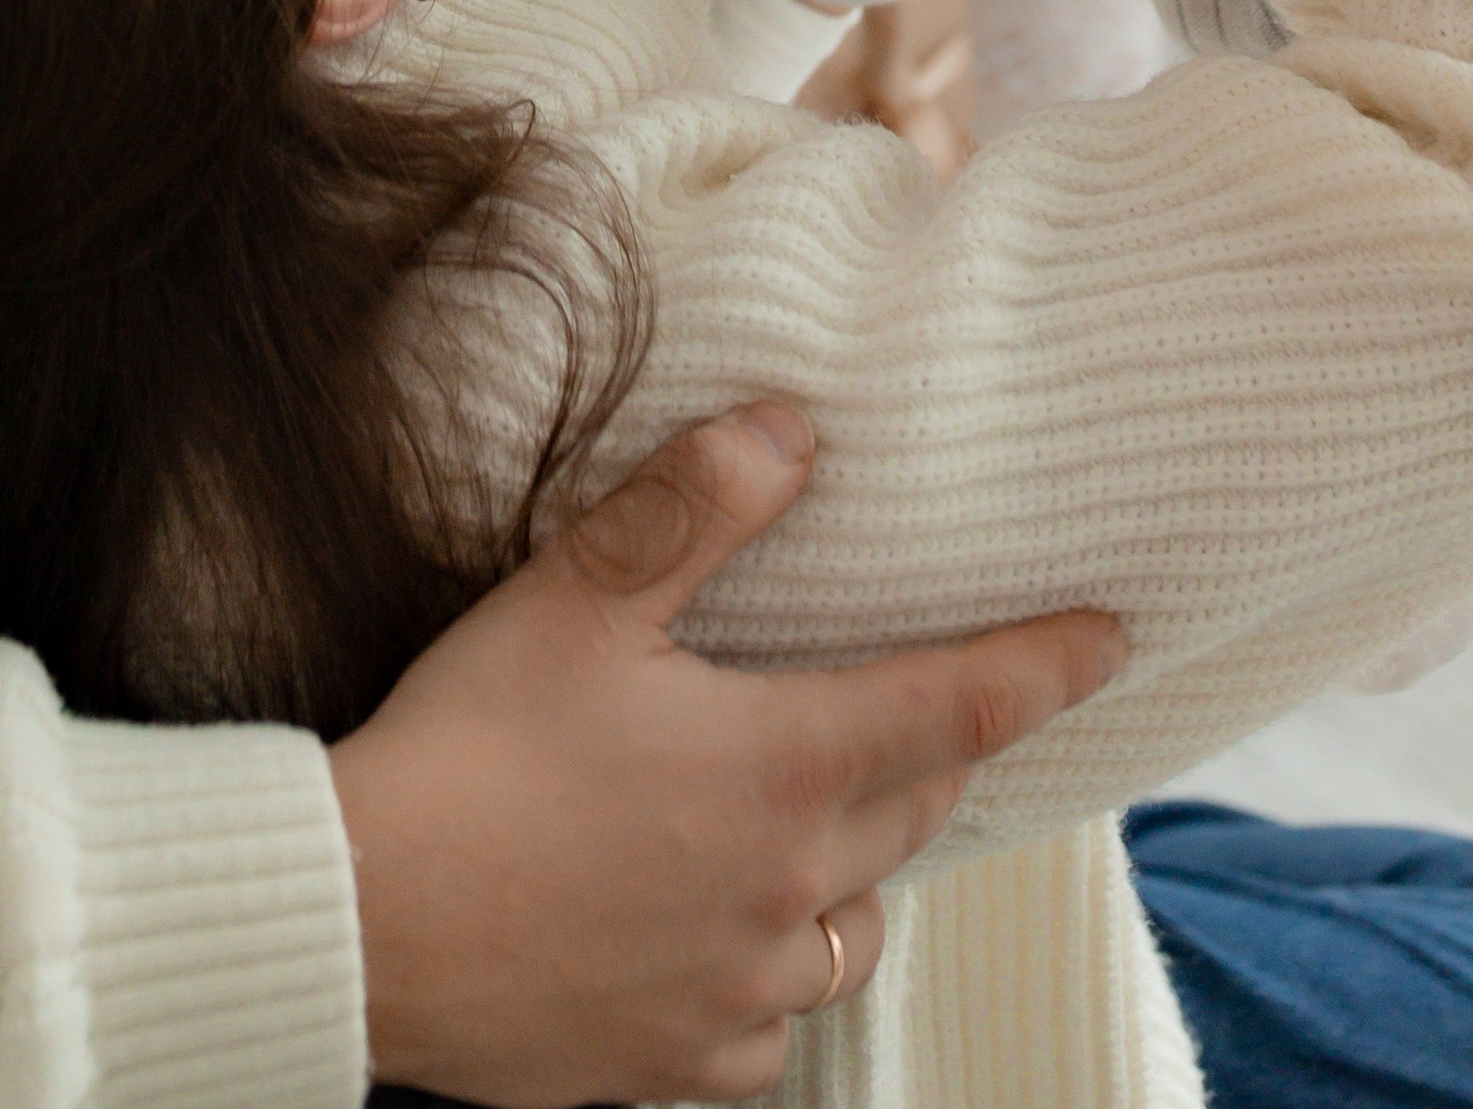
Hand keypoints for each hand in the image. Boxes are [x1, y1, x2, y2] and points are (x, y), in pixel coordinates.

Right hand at [331, 405, 1122, 1106]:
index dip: (1045, 664)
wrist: (360, 918)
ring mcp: (739, 992)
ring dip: (854, 866)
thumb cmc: (467, 746)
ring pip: (852, 926)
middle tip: (928, 702)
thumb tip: (795, 427)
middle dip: (933, 748)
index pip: (959, 705)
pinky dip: (770, 981)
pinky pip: (772, 1032)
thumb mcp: (575, 594)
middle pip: (912, 809)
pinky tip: (722, 941)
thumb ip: (693, 504)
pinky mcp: (677, 1063)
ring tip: (812, 820)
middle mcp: (789, 890)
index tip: (1111, 637)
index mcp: (782, 768)